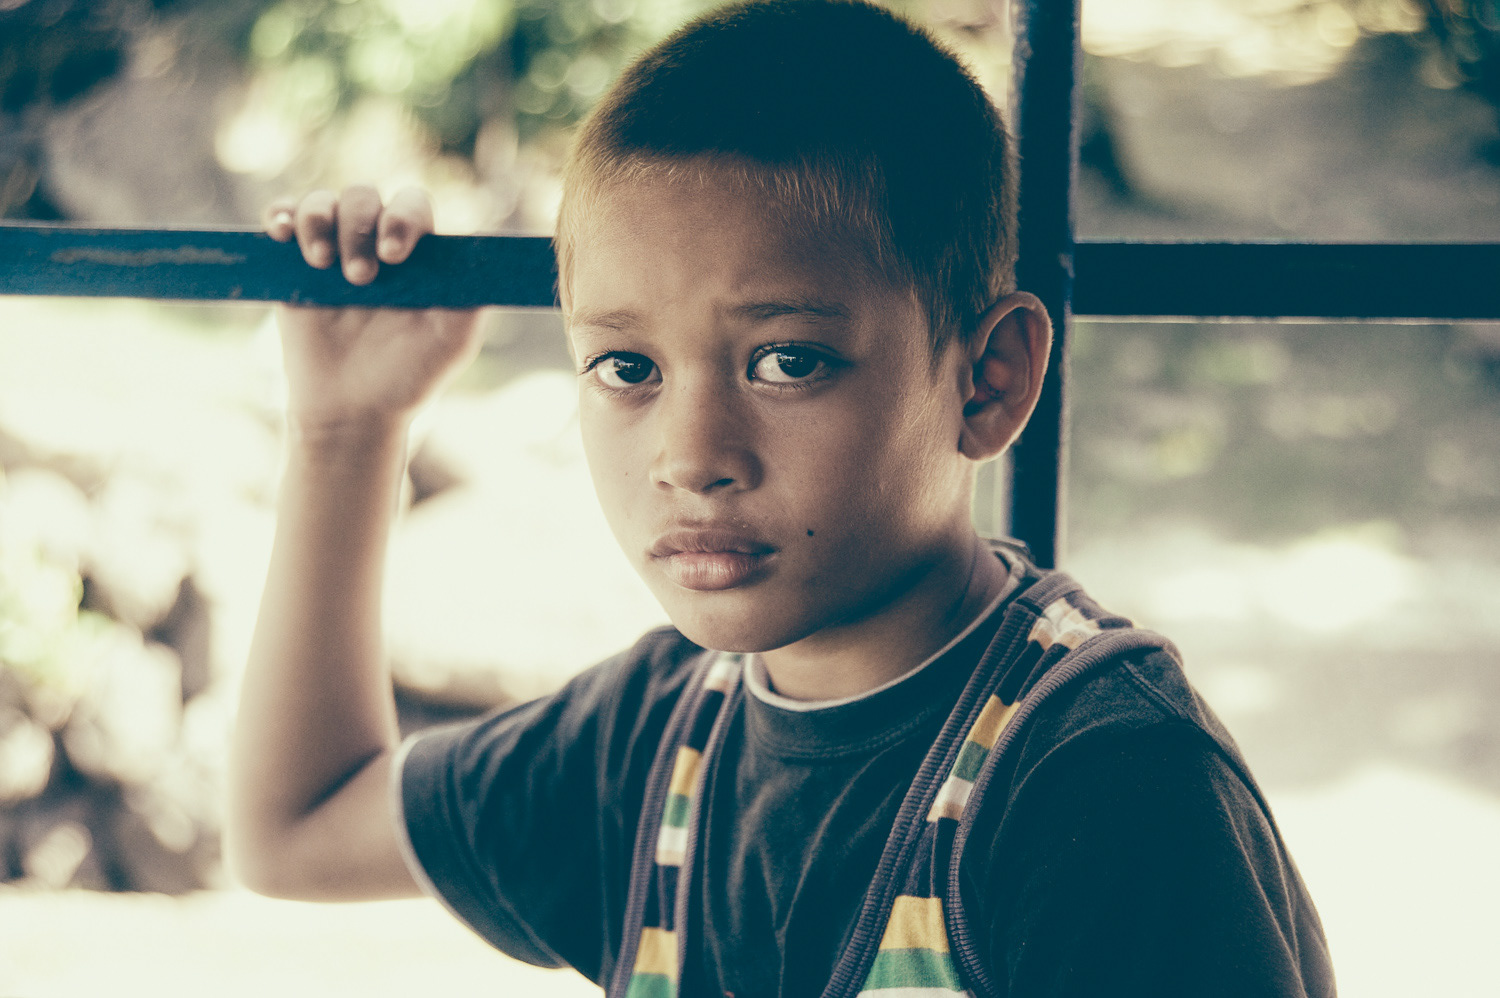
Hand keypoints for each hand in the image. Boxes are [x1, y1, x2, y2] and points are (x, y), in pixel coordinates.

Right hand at [264, 186, 482, 434]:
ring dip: (318, 219)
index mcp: (418, 255)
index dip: (402, 218)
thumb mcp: (452, 342)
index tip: (393, 255)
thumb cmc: (409, 374)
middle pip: (364, 197)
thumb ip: (473, 298)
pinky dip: (281, 213)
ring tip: (320, 261)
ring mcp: (335, 251)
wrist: (352, 408)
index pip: (412, 207)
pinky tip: (281, 232)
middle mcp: (376, 244)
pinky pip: (283, 216)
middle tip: (360, 279)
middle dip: (358, 227)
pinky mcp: (295, 264)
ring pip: (323, 201)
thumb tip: (487, 257)